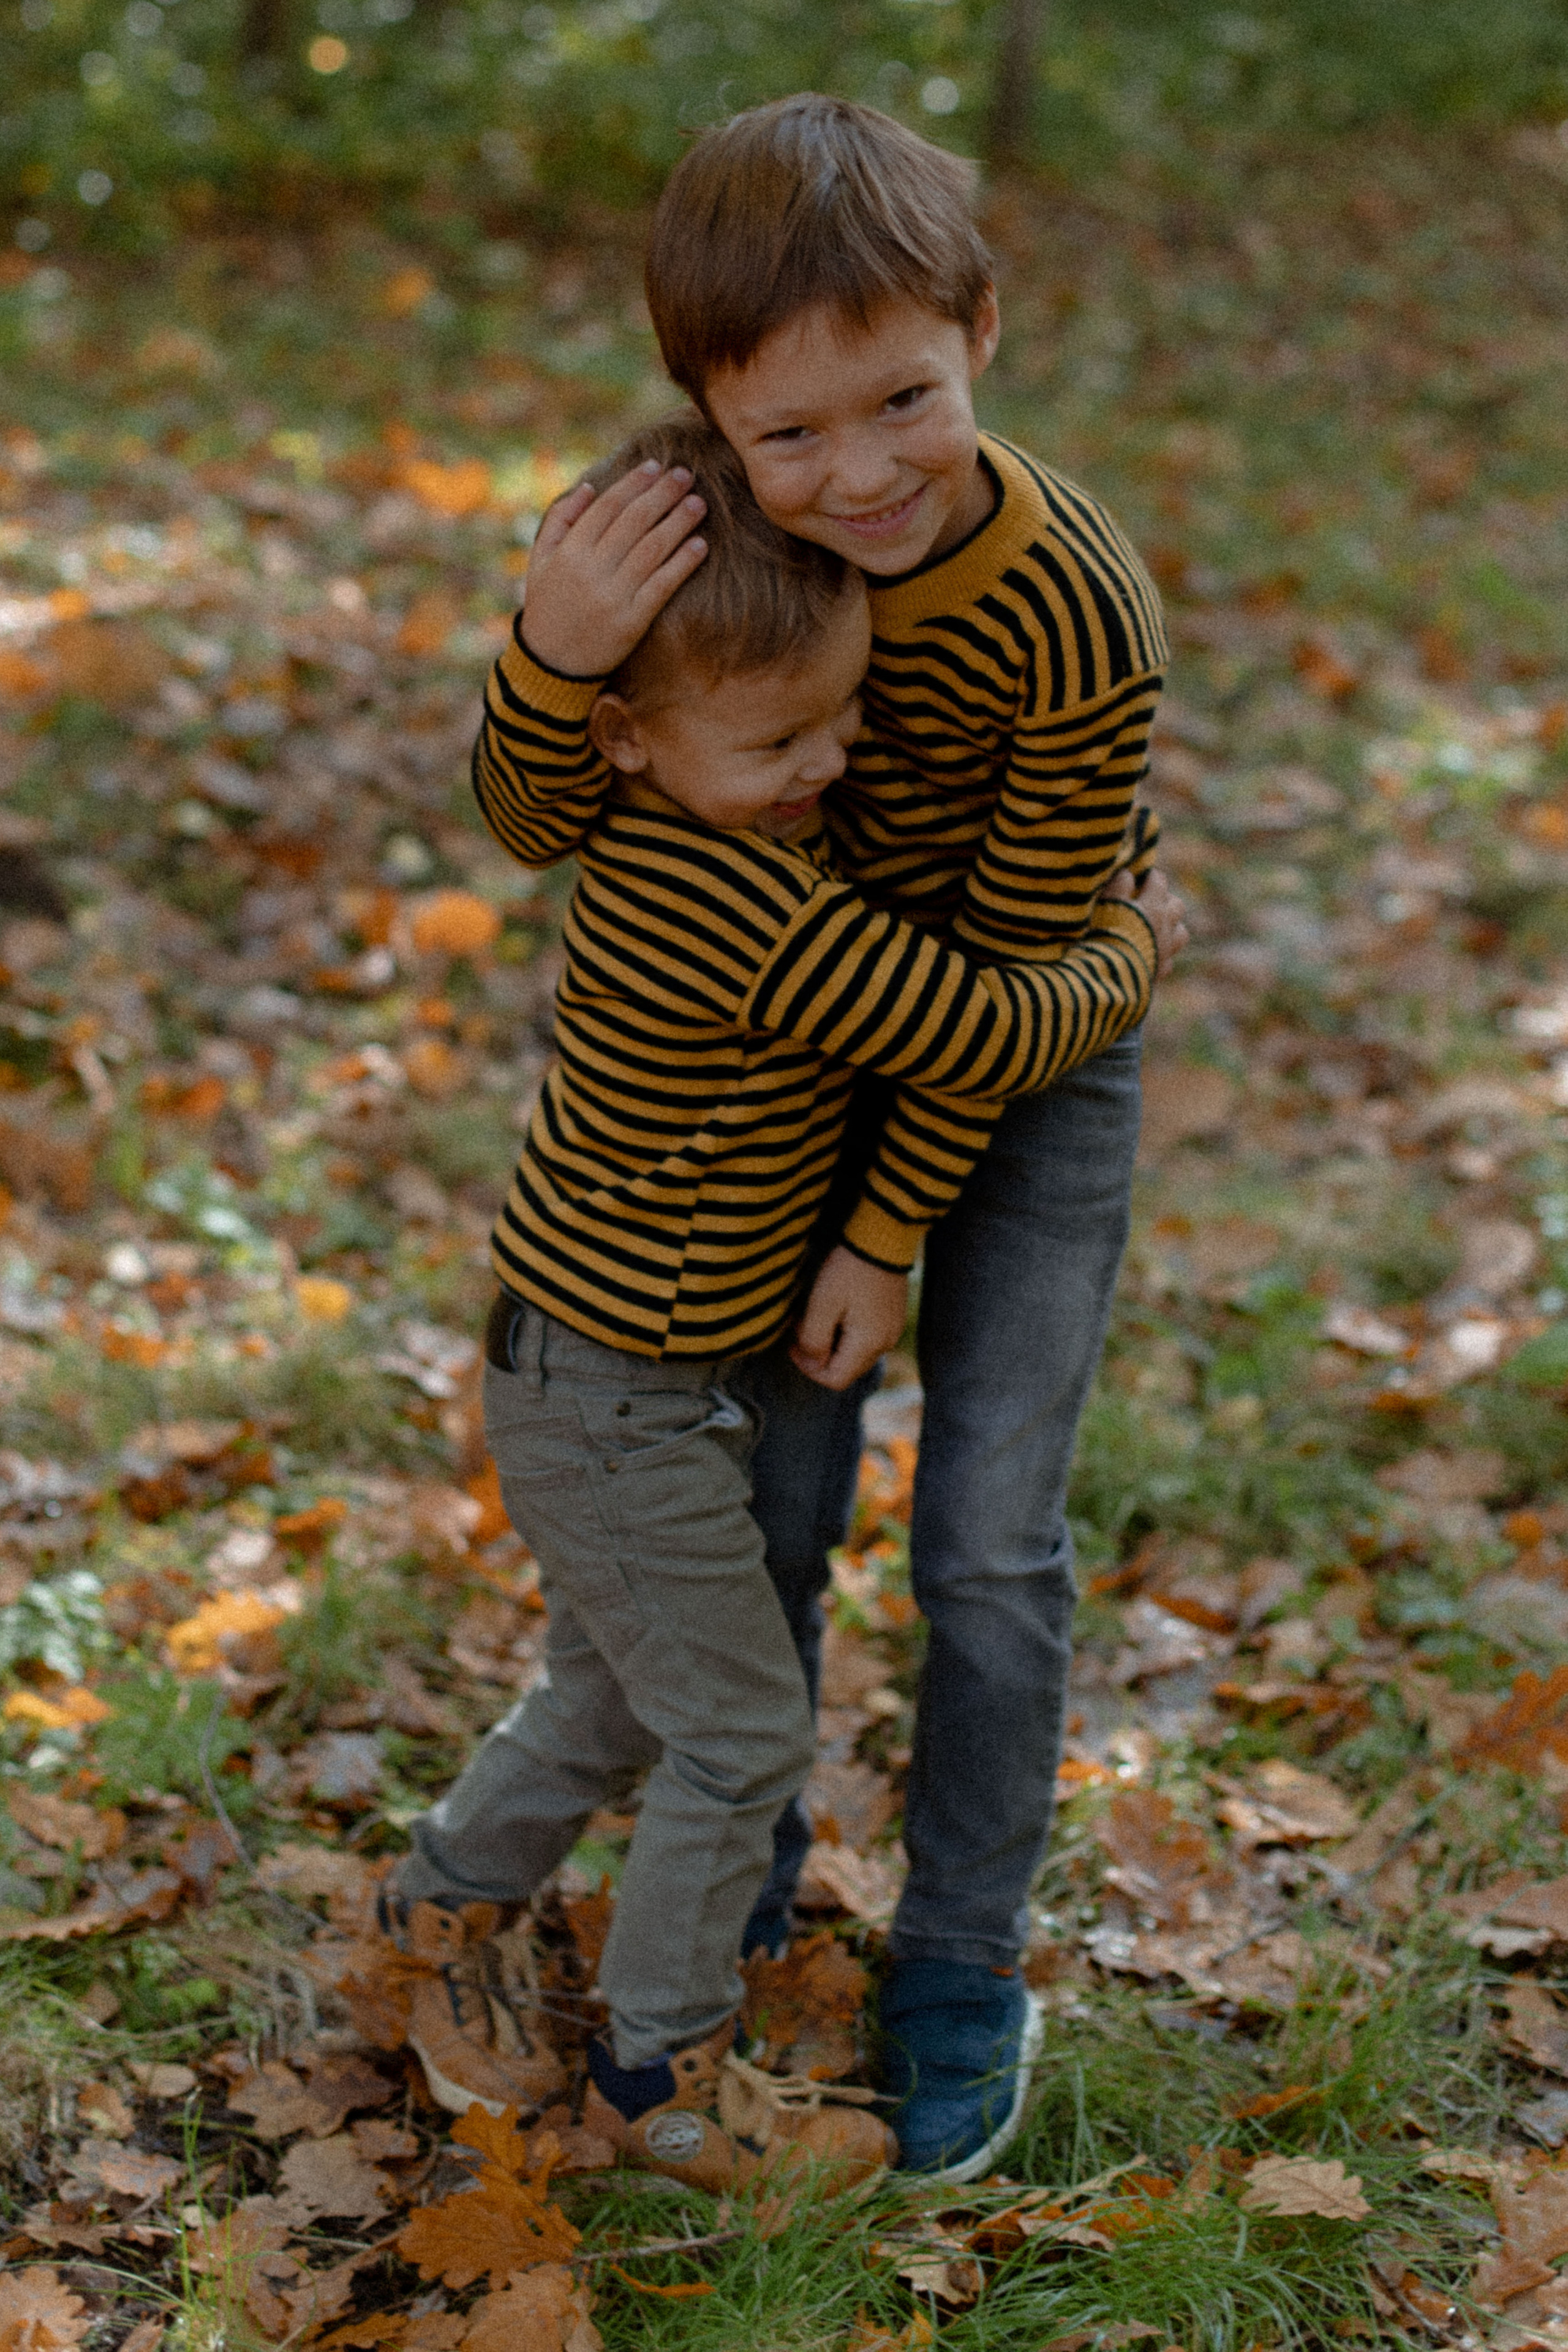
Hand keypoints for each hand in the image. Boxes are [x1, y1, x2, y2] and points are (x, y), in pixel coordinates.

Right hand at [519, 460, 707, 677]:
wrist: (552, 664)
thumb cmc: (548, 606)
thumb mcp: (540, 561)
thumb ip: (560, 520)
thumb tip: (589, 487)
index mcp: (569, 552)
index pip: (607, 507)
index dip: (634, 483)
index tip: (655, 467)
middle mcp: (591, 570)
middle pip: (634, 522)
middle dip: (662, 495)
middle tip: (686, 475)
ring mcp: (613, 596)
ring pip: (652, 550)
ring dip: (678, 523)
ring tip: (698, 503)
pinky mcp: (632, 622)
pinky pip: (662, 586)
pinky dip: (683, 563)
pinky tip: (701, 545)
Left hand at [790, 1244, 908, 1391]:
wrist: (880, 1240)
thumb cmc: (848, 1270)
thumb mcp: (821, 1305)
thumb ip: (813, 1340)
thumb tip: (813, 1363)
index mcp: (867, 1344)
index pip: (835, 1379)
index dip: (808, 1369)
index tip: (792, 1345)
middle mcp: (885, 1344)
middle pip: (846, 1370)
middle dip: (819, 1356)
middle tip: (801, 1328)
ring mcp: (891, 1331)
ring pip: (855, 1355)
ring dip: (832, 1344)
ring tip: (817, 1316)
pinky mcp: (892, 1319)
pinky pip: (866, 1340)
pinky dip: (847, 1334)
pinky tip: (837, 1310)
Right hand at [1104, 866, 1188, 972]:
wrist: (1110, 975)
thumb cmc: (1105, 934)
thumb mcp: (1108, 904)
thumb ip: (1118, 885)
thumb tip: (1127, 872)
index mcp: (1153, 906)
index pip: (1159, 881)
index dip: (1150, 876)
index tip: (1142, 875)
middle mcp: (1165, 927)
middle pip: (1177, 905)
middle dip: (1166, 899)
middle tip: (1151, 899)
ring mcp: (1165, 950)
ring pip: (1181, 933)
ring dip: (1172, 927)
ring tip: (1157, 927)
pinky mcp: (1160, 971)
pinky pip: (1168, 961)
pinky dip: (1162, 955)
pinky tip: (1150, 955)